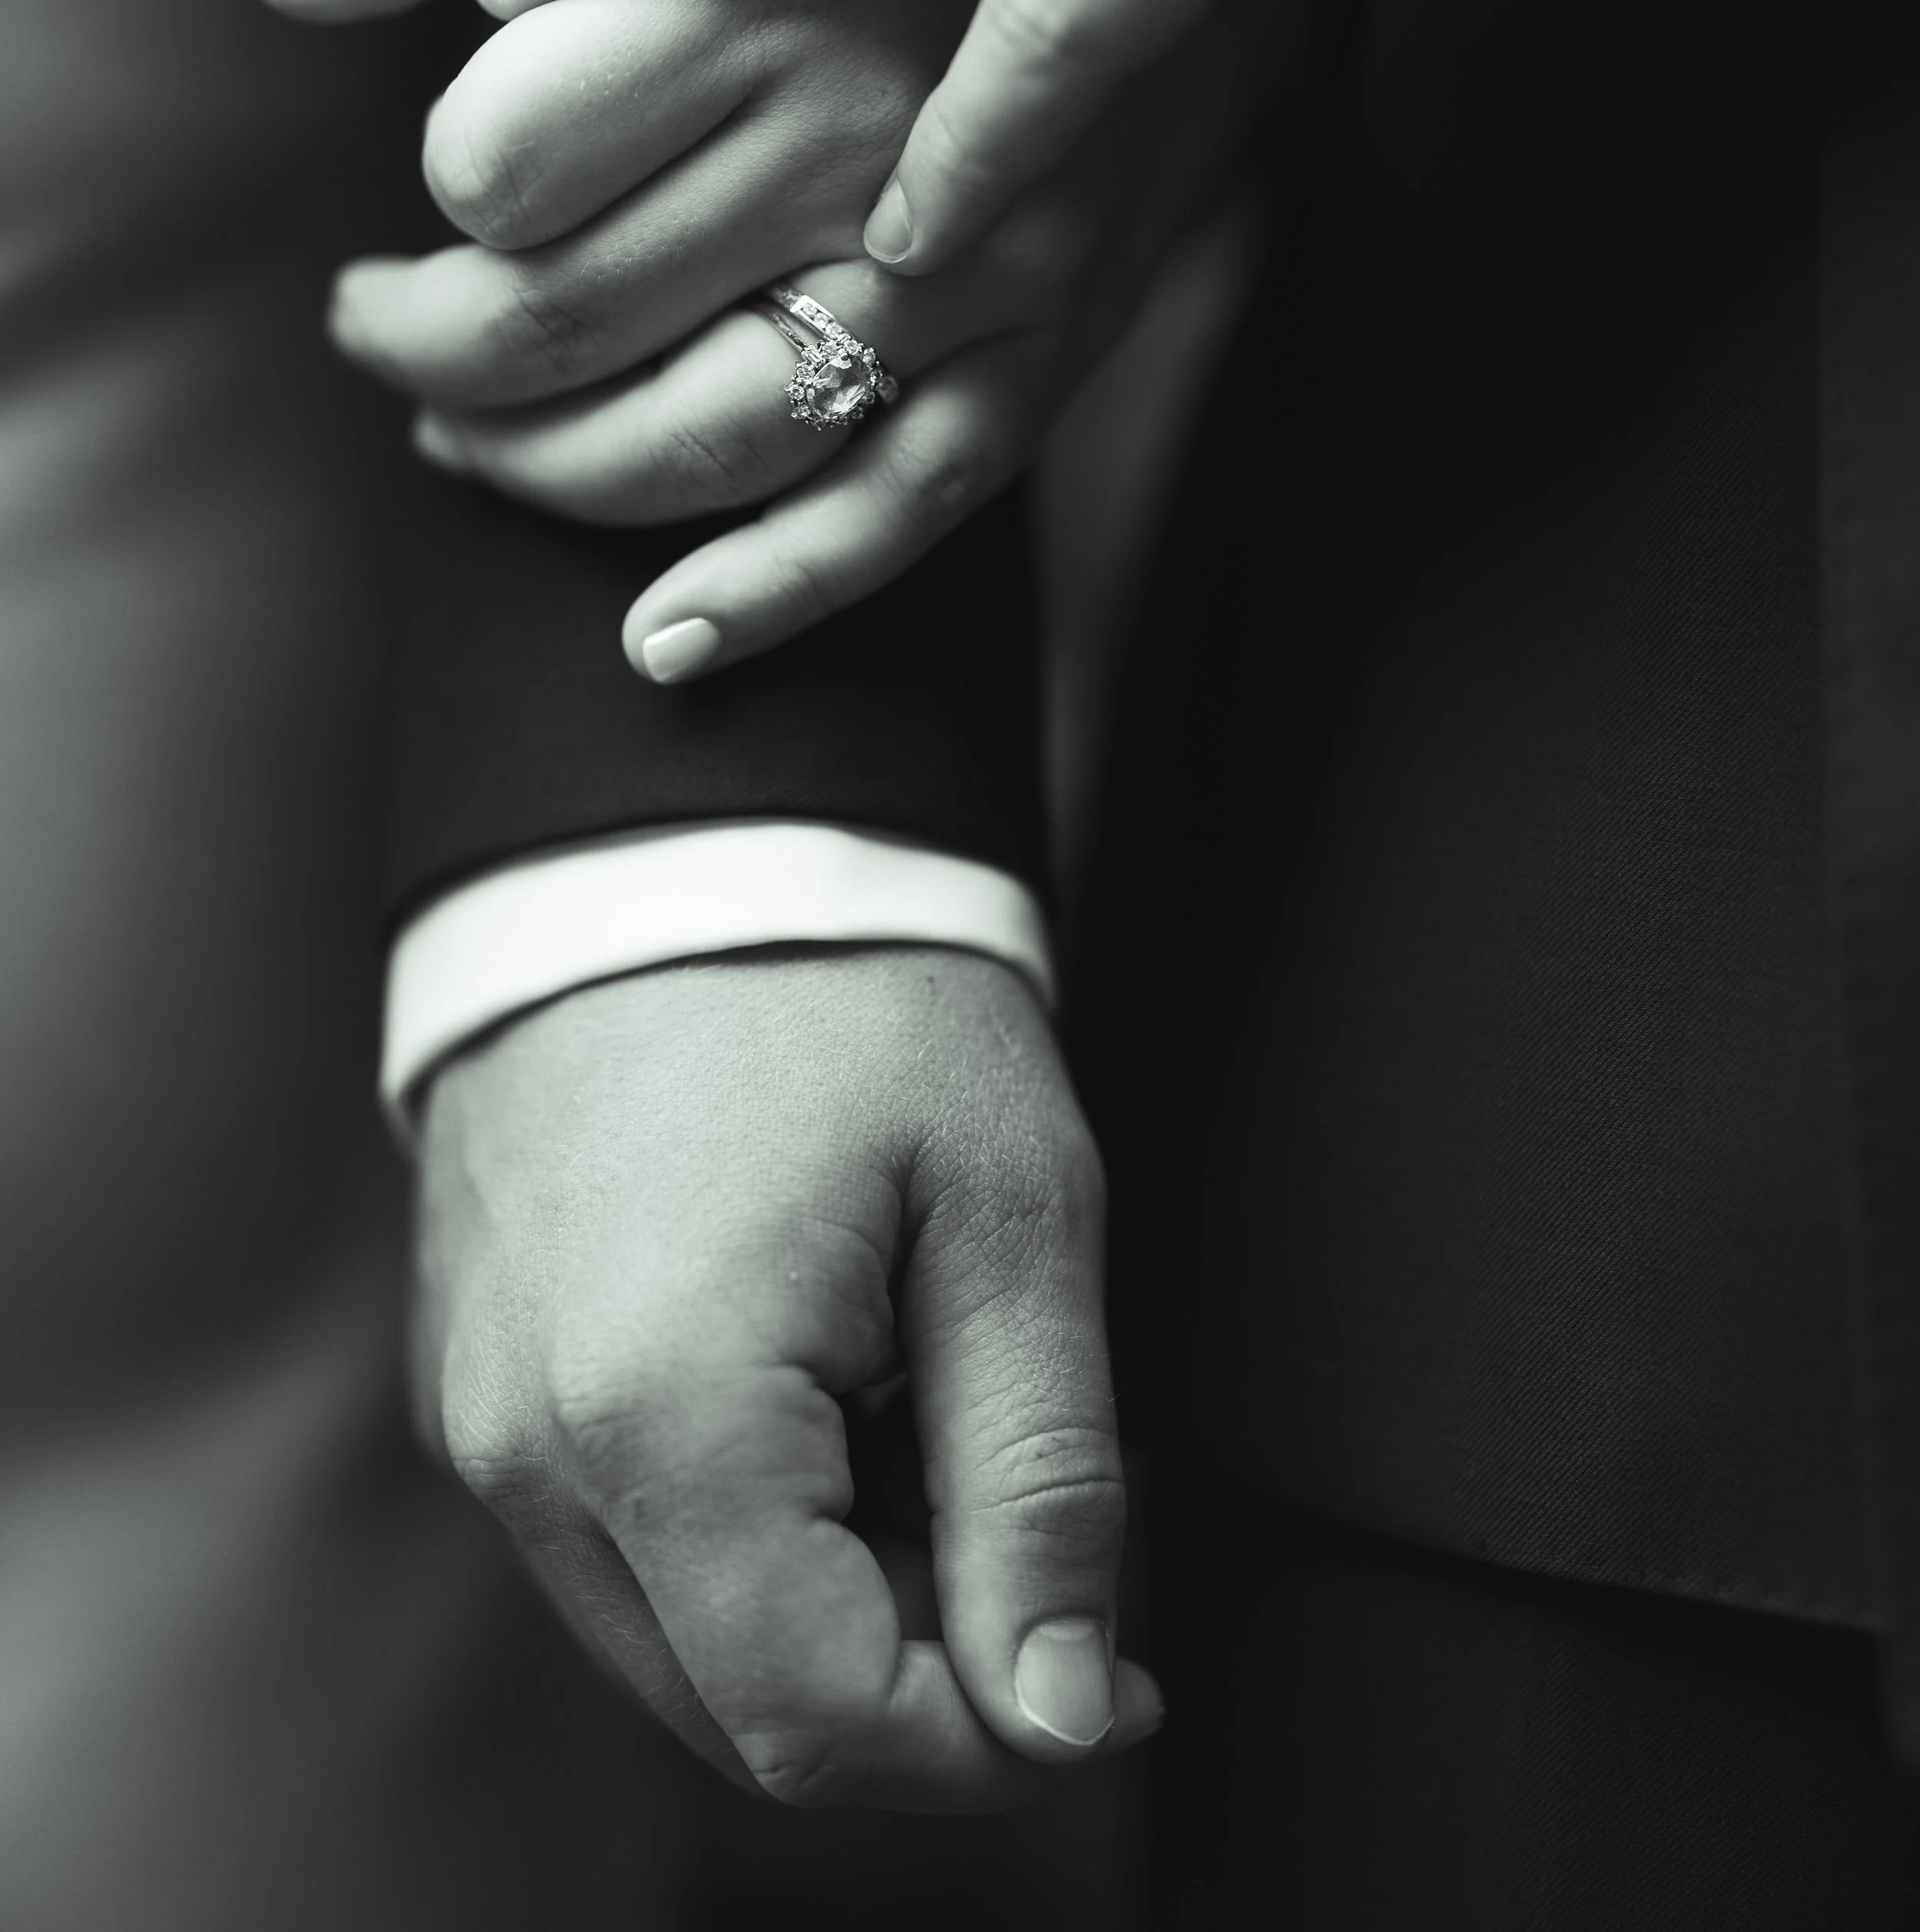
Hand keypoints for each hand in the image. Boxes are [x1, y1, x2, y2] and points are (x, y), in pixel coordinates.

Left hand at [285, 0, 1271, 675]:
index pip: (493, 161)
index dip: (436, 199)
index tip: (430, 196)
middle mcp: (855, 123)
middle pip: (560, 322)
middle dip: (429, 360)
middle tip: (383, 332)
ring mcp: (968, 255)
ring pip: (702, 439)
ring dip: (547, 478)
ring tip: (469, 446)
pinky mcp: (1056, 339)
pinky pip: (896, 510)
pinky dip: (766, 592)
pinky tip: (657, 637)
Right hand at [412, 945, 1160, 1808]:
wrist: (679, 832)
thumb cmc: (856, 990)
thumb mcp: (1011, 1214)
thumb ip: (1042, 1484)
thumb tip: (1059, 1712)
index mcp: (659, 1415)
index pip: (819, 1729)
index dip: (992, 1744)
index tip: (1110, 1672)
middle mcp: (526, 1448)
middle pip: (737, 1712)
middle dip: (917, 1670)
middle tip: (1033, 1515)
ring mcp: (478, 1416)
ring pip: (676, 1638)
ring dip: (831, 1596)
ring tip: (922, 1406)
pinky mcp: (471, 1377)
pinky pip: (614, 1538)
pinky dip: (743, 1523)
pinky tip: (826, 1380)